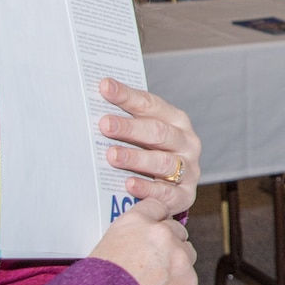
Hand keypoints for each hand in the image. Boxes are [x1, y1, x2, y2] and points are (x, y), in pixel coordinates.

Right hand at [89, 194, 197, 284]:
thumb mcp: (103, 250)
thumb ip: (130, 239)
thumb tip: (141, 243)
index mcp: (135, 222)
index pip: (156, 206)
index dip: (155, 220)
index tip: (154, 228)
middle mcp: (161, 235)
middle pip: (176, 230)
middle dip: (167, 244)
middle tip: (151, 264)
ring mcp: (180, 259)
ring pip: (186, 255)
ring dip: (176, 265)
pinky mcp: (190, 283)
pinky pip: (188, 281)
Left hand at [99, 79, 200, 217]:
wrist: (172, 190)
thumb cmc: (151, 154)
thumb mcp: (144, 135)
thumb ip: (127, 120)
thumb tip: (96, 99)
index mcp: (177, 121)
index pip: (151, 105)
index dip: (127, 96)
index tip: (105, 87)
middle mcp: (186, 143)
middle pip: (158, 132)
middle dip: (130, 128)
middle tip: (105, 124)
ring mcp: (188, 170)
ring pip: (163, 162)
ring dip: (136, 158)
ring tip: (112, 155)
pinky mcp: (184, 196)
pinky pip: (166, 193)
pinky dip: (147, 188)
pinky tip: (129, 184)